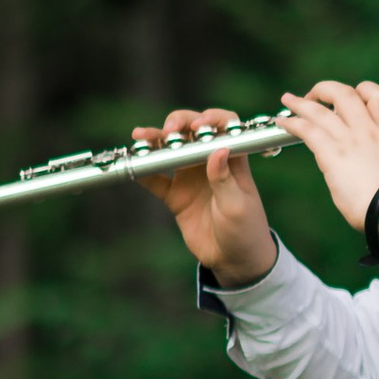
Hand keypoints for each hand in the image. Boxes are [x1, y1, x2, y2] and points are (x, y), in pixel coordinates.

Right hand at [132, 109, 278, 286]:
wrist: (234, 260)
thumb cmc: (246, 230)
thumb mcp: (238, 206)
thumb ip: (224, 179)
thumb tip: (217, 150)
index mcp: (232, 159)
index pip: (225, 127)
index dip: (213, 119)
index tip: (201, 123)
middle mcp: (210, 162)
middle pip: (192, 132)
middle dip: (179, 124)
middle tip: (169, 130)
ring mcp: (191, 177)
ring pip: (170, 150)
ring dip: (155, 141)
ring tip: (141, 136)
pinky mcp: (175, 196)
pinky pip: (155, 180)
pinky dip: (143, 171)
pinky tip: (132, 164)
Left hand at [278, 78, 378, 237]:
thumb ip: (376, 158)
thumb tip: (362, 164)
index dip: (364, 90)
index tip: (353, 96)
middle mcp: (368, 131)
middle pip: (345, 94)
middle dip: (326, 89)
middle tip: (315, 95)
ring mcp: (349, 140)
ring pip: (320, 110)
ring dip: (300, 103)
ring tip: (288, 100)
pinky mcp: (332, 153)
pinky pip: (307, 130)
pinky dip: (292, 123)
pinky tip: (282, 123)